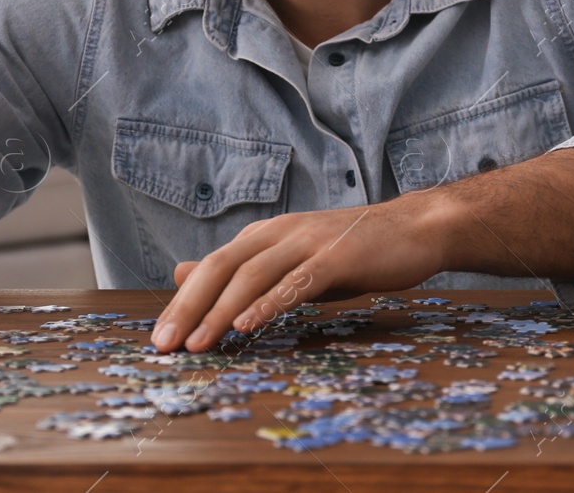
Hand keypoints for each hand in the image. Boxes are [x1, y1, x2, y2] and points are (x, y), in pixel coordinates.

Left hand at [149, 196, 447, 352]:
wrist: (415, 229)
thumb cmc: (352, 252)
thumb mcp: (289, 261)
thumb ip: (241, 270)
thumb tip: (183, 272)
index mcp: (264, 235)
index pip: (211, 267)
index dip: (182, 301)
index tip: (159, 338)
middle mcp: (278, 232)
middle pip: (221, 268)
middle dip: (189, 307)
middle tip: (163, 345)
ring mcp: (307, 242)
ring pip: (252, 276)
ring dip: (221, 311)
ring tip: (198, 343)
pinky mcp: (336, 257)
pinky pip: (296, 282)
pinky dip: (270, 303)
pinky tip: (248, 324)